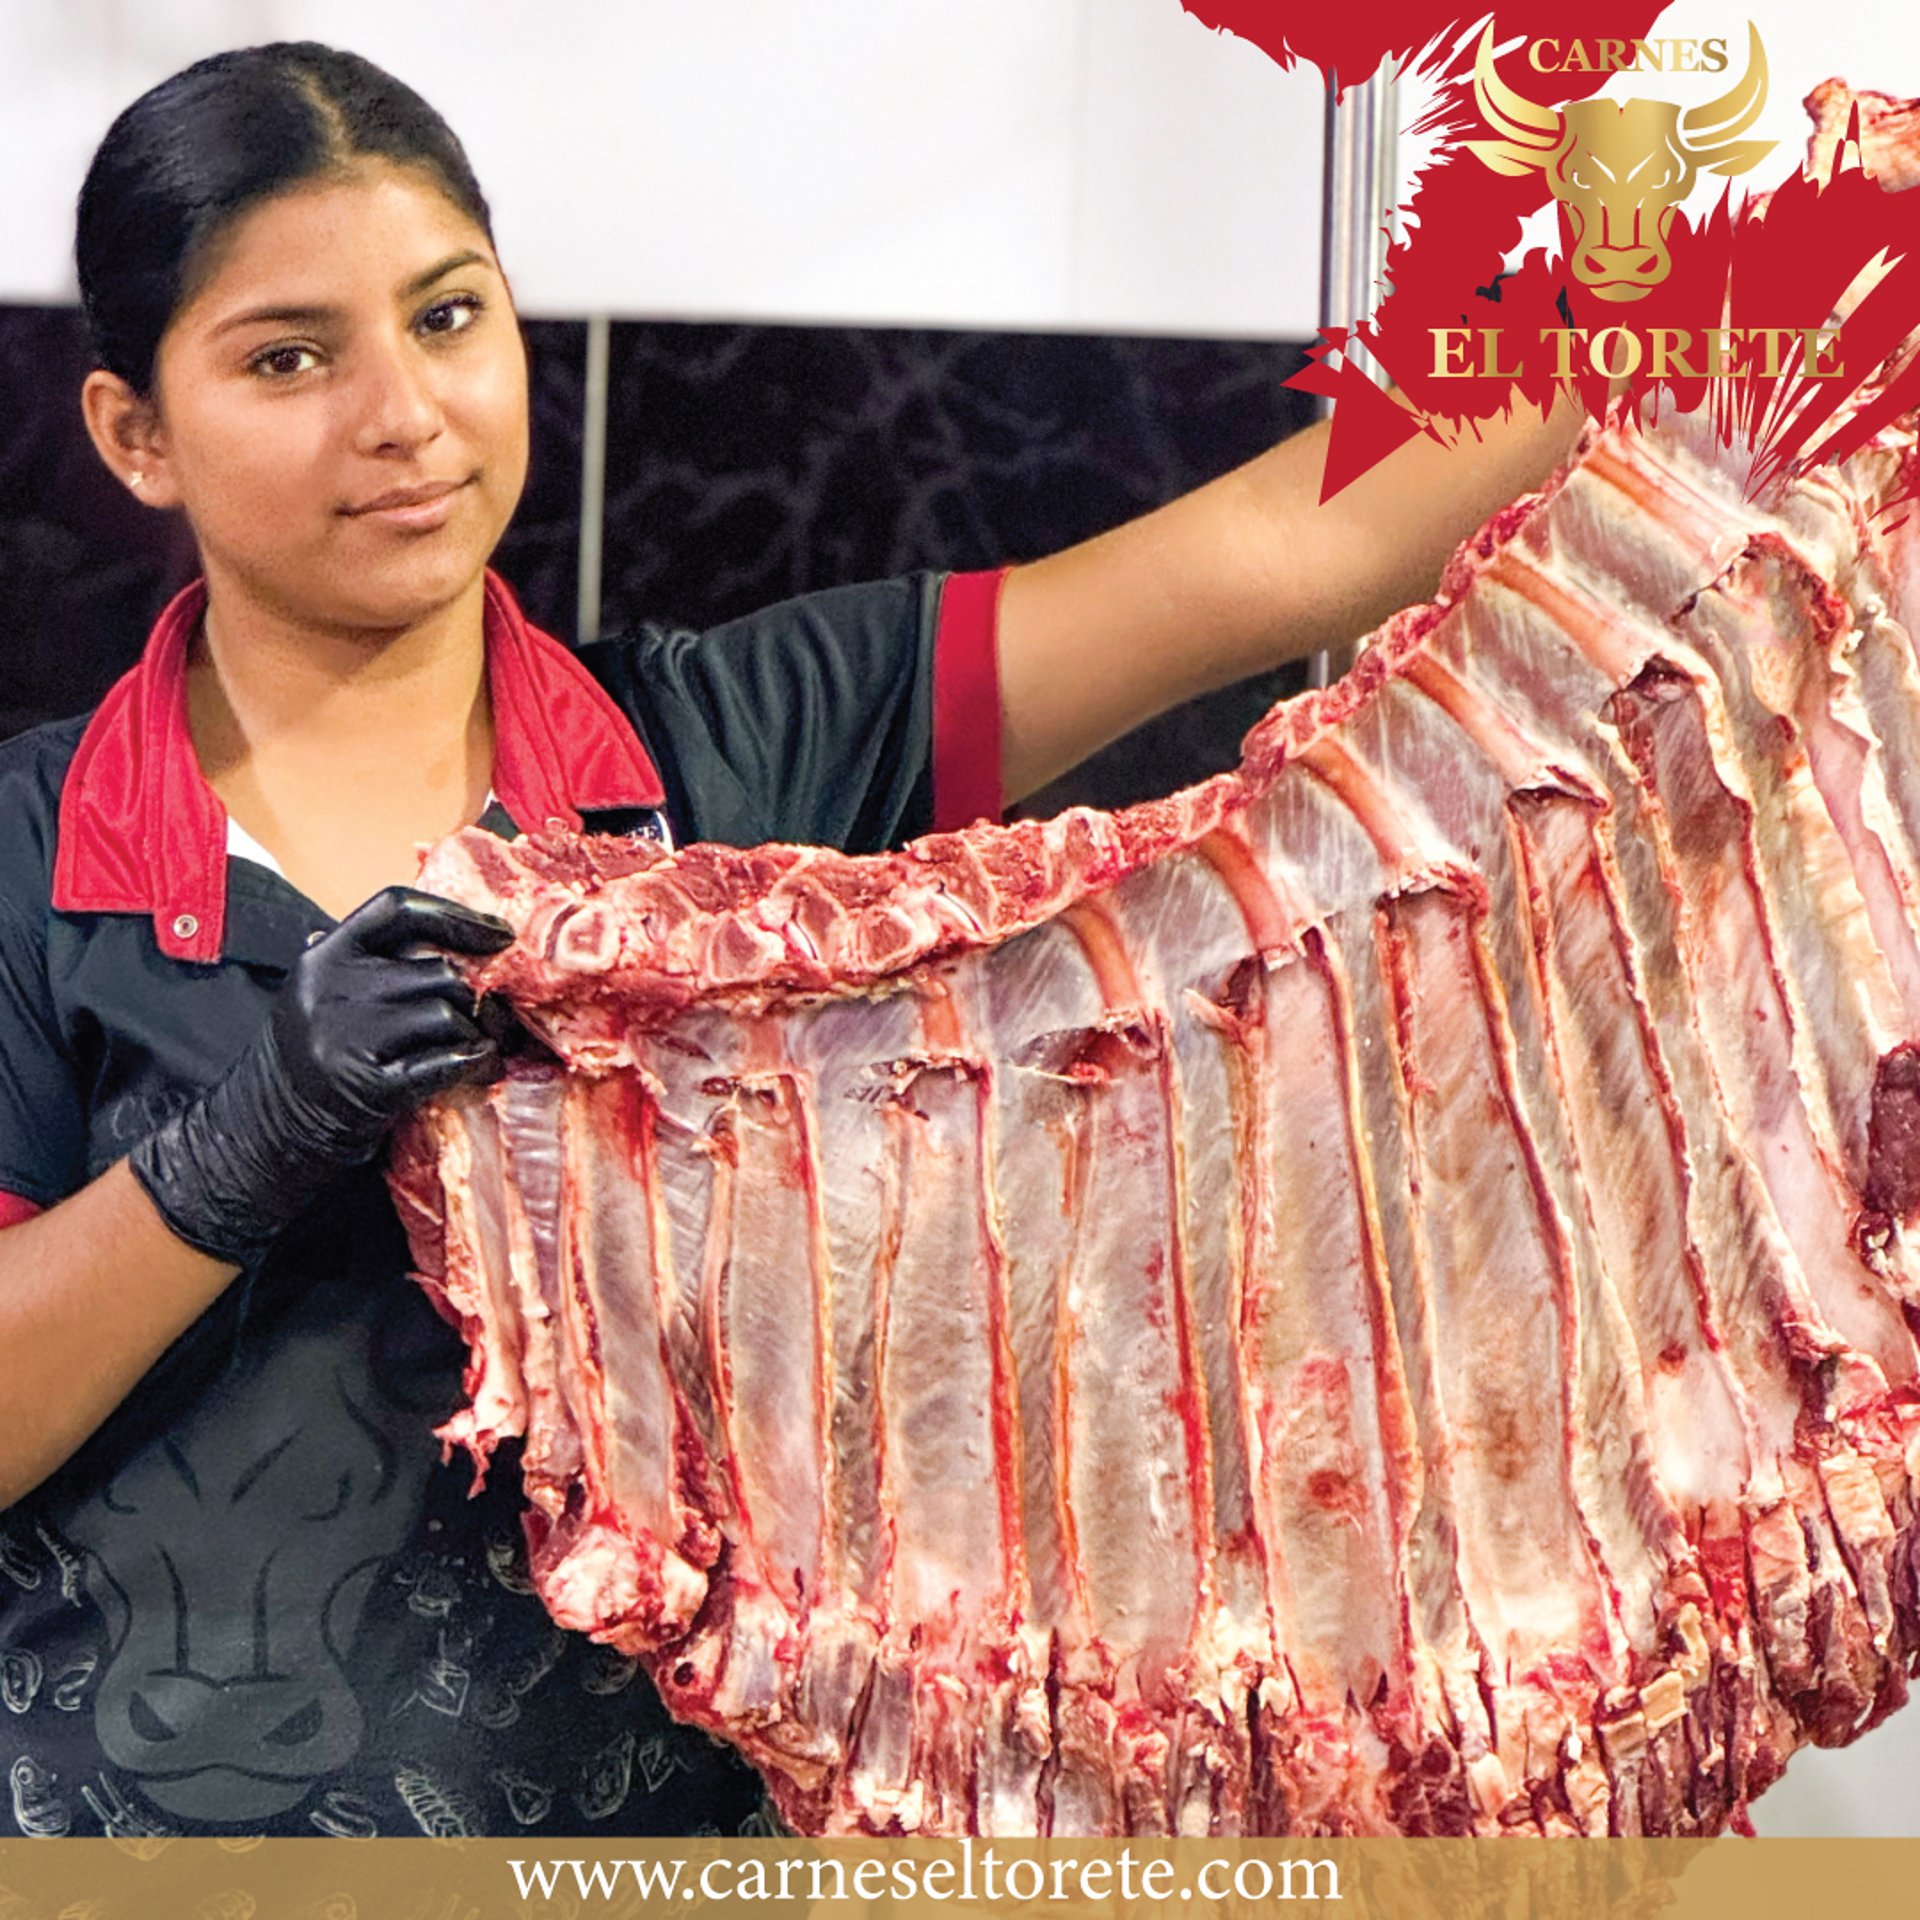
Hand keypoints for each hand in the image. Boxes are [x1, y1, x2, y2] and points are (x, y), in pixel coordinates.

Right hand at [129, 887, 514, 1266]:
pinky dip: (477, 1063)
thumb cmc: (313, 1052)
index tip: (498, 935)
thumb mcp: (319, 991)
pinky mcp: (369, 1084)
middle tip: (494, 1012)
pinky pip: (446, 1062)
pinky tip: (483, 1066)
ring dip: (477, 1031)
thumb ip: (364, 958)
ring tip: (480, 1043)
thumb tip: (441, 928)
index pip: (397, 909)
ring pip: (446, 1013)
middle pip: (436, 968)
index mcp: (325, 956)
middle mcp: (332, 989)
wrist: (269, 1125)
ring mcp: (348, 1037)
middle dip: (476, 994)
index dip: (455, 915)